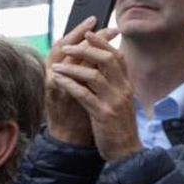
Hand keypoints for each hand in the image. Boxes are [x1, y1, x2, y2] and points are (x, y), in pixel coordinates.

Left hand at [50, 26, 142, 161]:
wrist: (126, 151)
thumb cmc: (118, 126)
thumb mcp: (119, 101)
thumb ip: (112, 84)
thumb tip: (99, 66)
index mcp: (126, 85)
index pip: (117, 56)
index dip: (102, 42)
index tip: (87, 32)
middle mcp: (122, 89)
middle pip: (107, 59)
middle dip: (86, 49)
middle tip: (67, 46)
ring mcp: (113, 102)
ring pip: (94, 75)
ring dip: (73, 67)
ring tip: (57, 65)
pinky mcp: (102, 115)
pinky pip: (84, 95)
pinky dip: (70, 85)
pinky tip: (58, 80)